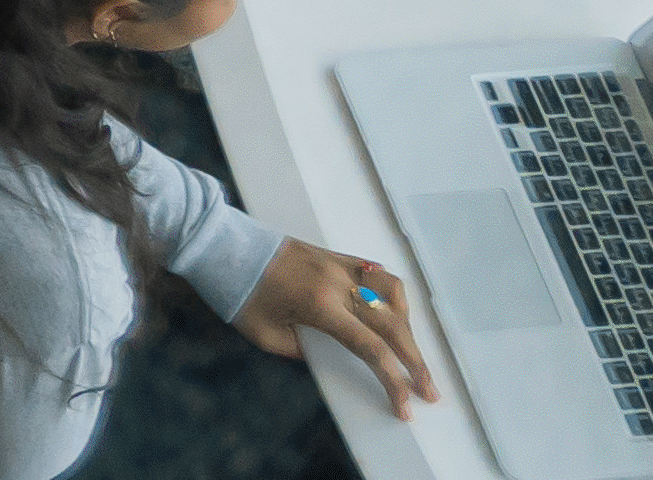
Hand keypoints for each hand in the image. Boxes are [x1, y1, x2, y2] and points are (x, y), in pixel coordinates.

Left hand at [240, 241, 435, 414]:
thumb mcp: (264, 334)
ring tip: (411, 352)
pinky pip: (378, 274)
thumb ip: (301, 351)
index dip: (393, 380)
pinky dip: (395, 296)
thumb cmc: (238, 293)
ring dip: (409, 326)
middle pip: (393, 325)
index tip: (405, 406)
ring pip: (394, 294)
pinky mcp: (337, 255)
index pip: (370, 348)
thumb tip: (331, 360)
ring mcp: (341, 265)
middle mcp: (339, 284)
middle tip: (430, 391)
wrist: (223, 246)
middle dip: (416, 362)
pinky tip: (396, 314)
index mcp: (320, 306)